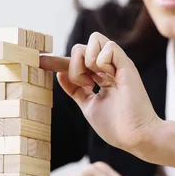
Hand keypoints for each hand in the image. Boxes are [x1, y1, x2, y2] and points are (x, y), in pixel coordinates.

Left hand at [39, 32, 161, 152]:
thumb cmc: (116, 126)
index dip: (56, 61)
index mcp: (101, 77)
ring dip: (87, 61)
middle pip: (81, 47)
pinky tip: (107, 77)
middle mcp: (109, 68)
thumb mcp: (88, 106)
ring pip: (94, 39)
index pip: (76, 62)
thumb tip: (59, 74)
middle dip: (74, 65)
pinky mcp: (127, 65)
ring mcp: (118, 65)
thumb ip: (75, 90)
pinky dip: (101, 60)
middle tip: (86, 85)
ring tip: (96, 81)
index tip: (39, 61)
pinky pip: (109, 47)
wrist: (135, 136)